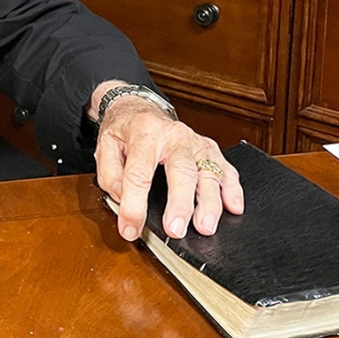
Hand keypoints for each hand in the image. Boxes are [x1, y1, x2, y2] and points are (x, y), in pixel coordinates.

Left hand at [92, 89, 243, 243]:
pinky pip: (225, 168)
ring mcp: (194, 141)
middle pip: (181, 169)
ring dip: (209, 202)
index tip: (130, 228)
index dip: (133, 204)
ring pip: (208, 171)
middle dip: (180, 203)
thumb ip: (110, 174)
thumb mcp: (105, 146)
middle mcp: (173, 135)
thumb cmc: (125, 130)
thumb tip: (124, 200)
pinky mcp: (209, 148)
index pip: (138, 172)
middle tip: (175, 230)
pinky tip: (233, 206)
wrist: (140, 107)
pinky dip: (232, 188)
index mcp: (143, 132)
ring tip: (205, 227)